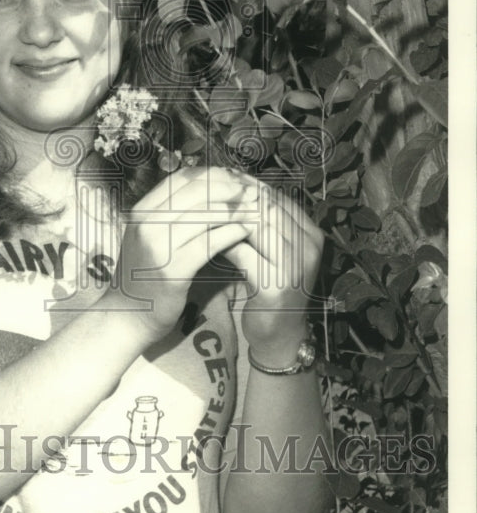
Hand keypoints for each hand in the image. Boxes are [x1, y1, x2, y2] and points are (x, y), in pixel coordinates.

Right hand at [100, 166, 254, 342]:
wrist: (127, 315)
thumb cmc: (144, 274)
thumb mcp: (149, 236)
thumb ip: (170, 214)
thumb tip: (207, 189)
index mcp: (141, 211)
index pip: (181, 179)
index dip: (212, 175)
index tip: (234, 178)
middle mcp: (146, 224)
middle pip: (195, 192)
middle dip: (228, 188)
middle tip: (251, 192)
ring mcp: (157, 247)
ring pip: (204, 215)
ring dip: (235, 209)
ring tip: (255, 210)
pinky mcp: (173, 271)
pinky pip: (208, 244)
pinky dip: (230, 234)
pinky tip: (243, 232)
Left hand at [217, 169, 324, 362]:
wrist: (278, 334)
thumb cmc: (269, 286)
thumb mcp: (272, 249)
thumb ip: (261, 221)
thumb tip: (230, 181)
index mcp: (311, 233)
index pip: (276, 197)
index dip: (247, 185)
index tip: (219, 178)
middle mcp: (309, 247)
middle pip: (267, 208)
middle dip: (234, 197)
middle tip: (204, 191)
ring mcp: (295, 267)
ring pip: (256, 226)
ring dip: (226, 217)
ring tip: (201, 211)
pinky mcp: (276, 287)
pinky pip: (243, 253)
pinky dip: (222, 243)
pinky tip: (204, 241)